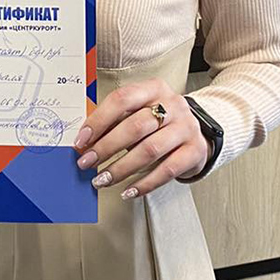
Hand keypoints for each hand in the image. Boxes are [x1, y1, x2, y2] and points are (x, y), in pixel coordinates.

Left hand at [73, 79, 210, 199]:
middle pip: (135, 126)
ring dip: (121, 168)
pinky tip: (128, 191)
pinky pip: (167, 170)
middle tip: (87, 162)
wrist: (197, 131)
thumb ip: (115, 121)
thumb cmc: (159, 122)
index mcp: (153, 88)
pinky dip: (145, 183)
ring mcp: (186, 127)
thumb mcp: (139, 111)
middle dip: (106, 147)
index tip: (82, 140)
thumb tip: (85, 141)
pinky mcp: (195, 151)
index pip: (122, 99)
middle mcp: (173, 105)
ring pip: (149, 150)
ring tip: (102, 179)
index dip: (99, 120)